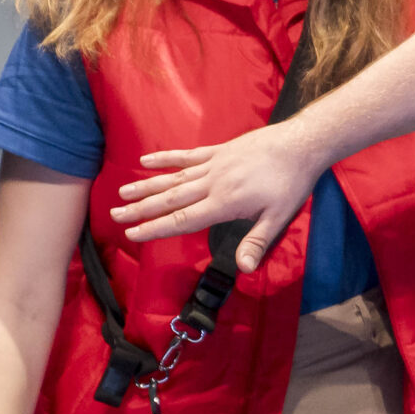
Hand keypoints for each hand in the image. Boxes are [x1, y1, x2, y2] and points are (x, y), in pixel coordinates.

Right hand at [112, 120, 325, 269]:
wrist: (299, 145)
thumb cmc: (291, 184)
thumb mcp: (278, 218)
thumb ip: (257, 242)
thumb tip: (243, 269)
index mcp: (225, 203)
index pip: (182, 219)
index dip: (155, 228)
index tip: (132, 234)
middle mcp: (213, 183)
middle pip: (170, 199)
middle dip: (141, 209)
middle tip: (115, 215)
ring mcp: (214, 164)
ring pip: (173, 178)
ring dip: (146, 186)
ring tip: (122, 193)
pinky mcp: (218, 150)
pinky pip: (186, 155)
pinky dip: (166, 158)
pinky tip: (146, 161)